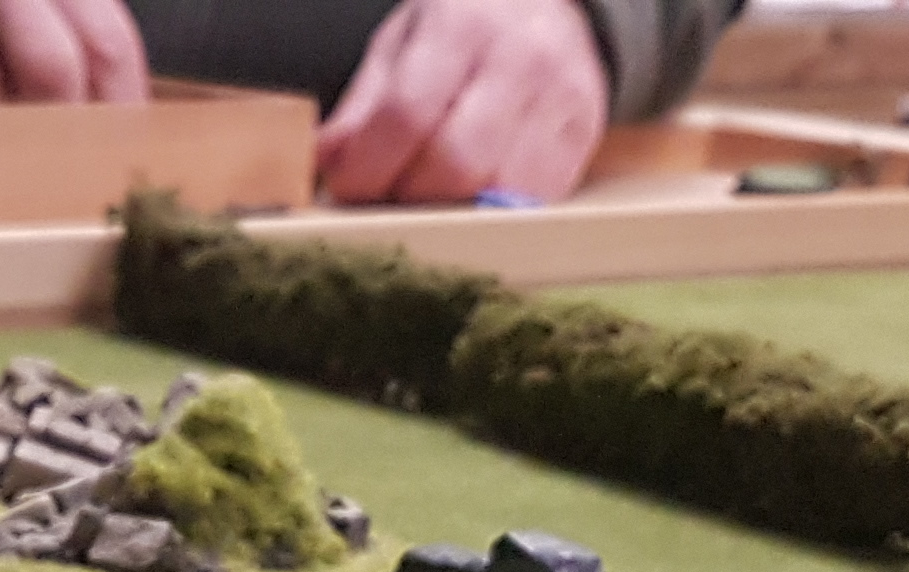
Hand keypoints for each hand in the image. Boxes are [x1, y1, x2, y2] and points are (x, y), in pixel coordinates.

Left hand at [317, 0, 608, 206]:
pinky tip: (473, 201)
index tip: (349, 190)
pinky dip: (496, 215)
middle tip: (389, 200)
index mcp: (460, 28)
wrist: (552, 4)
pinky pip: (536, 200)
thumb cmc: (467, 27)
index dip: (370, 166)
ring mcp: (558, 99)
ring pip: (499, 192)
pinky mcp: (583, 134)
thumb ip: (364, 106)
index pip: (407, 114)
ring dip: (453, 214)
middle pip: (455, 162)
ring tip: (430, 202)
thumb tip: (325, 161)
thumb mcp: (403, 44)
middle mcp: (517, 60)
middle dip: (410, 197)